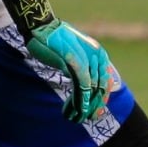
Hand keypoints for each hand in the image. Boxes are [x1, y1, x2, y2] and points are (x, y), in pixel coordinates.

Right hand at [3, 0, 112, 122]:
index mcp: (99, 54)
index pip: (106, 81)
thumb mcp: (73, 54)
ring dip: (84, 108)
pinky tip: (76, 112)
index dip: (102, 99)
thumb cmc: (53, 40)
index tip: (96, 112)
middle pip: (101, 88)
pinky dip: (80, 101)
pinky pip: (82, 87)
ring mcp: (88, 59)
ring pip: (91, 90)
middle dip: (94, 106)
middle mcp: (97, 56)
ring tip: (77, 118)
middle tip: (87, 119)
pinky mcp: (76, 63)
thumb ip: (80, 66)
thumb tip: (80, 82)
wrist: (41, 27)